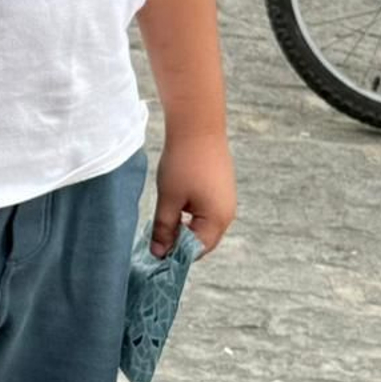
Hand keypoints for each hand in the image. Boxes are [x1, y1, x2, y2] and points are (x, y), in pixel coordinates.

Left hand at [150, 132, 235, 256]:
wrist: (198, 126)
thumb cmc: (183, 163)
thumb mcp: (169, 199)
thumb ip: (164, 229)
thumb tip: (159, 253)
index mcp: (217, 220)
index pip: (196, 251)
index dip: (175, 255)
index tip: (153, 255)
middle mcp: (227, 213)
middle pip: (201, 240)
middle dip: (179, 243)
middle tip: (154, 240)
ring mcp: (226, 200)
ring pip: (202, 225)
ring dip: (183, 228)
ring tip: (161, 223)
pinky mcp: (221, 188)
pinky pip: (205, 211)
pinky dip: (189, 214)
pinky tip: (173, 206)